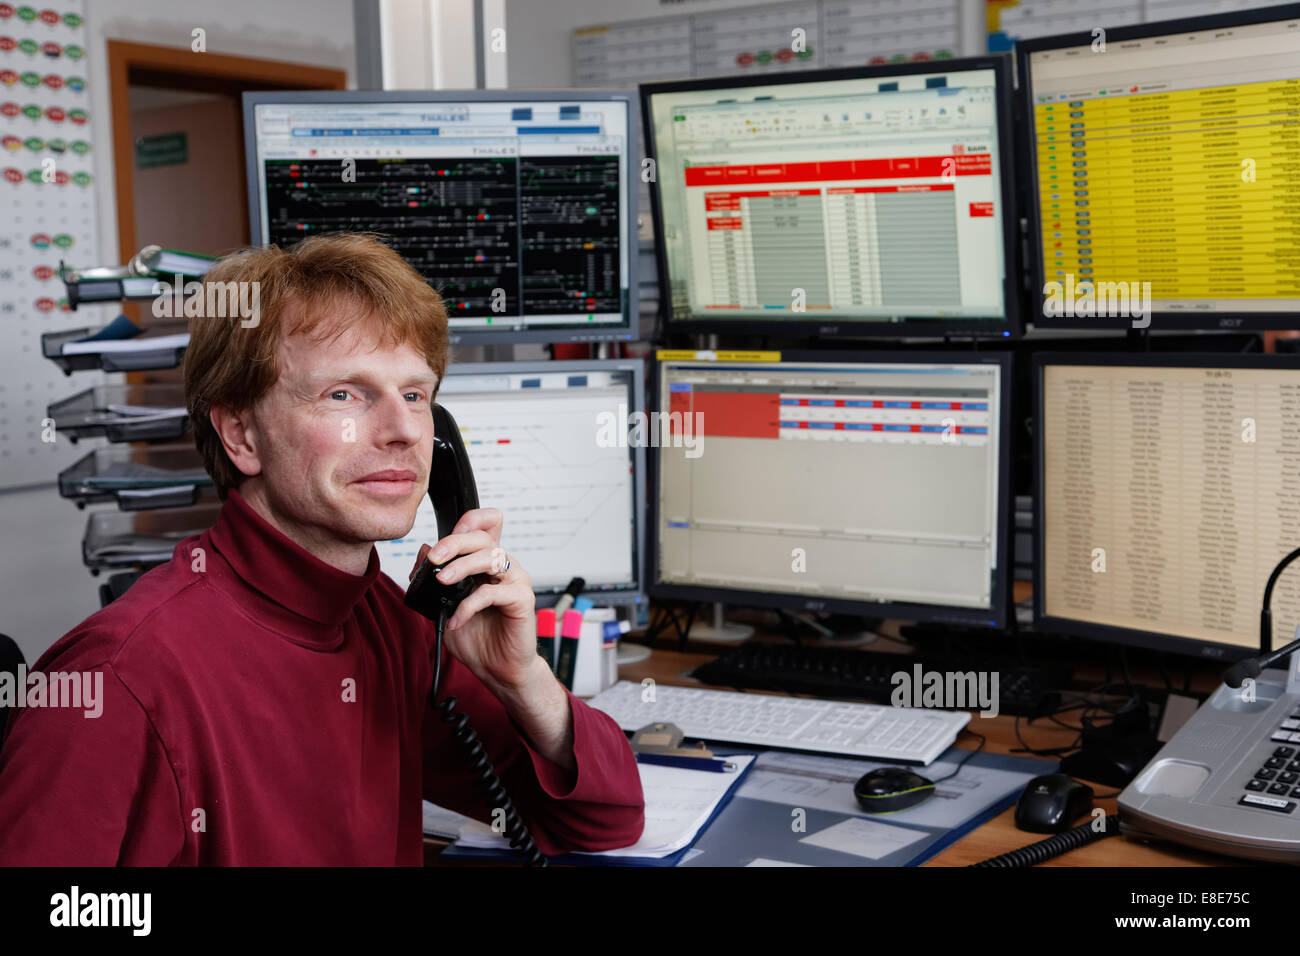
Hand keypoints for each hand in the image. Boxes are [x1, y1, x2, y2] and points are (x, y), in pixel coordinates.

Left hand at [409, 507, 538, 692]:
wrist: (498, 670)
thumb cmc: (478, 638)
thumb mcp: (444, 605)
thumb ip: (434, 579)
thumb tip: (423, 550)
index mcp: (487, 563)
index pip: (489, 523)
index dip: (471, 520)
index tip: (448, 534)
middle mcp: (503, 567)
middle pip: (483, 537)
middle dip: (454, 543)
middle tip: (433, 559)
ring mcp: (515, 581)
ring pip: (490, 557)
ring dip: (462, 566)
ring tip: (442, 582)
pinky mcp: (522, 600)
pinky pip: (492, 592)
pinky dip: (469, 605)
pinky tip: (456, 619)